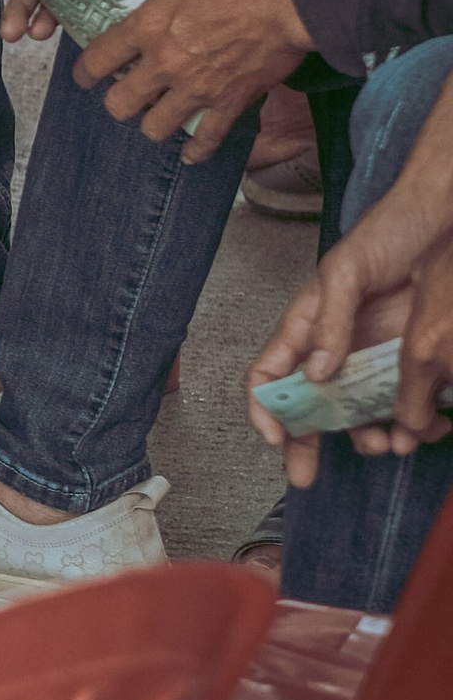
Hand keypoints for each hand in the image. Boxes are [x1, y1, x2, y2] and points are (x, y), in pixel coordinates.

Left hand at [70, 0, 309, 151]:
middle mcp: (164, 64)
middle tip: (126, 92)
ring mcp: (196, 88)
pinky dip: (197, 150)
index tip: (86, 74)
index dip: (85, 71)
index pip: (98, 59)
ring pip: (155, 128)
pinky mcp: (230, 103)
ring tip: (159, 113)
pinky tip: (192, 151)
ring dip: (153, 122)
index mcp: (148, 26)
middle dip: (117, 101)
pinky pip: (206, 140)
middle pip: (119, 104)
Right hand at [248, 174, 452, 479]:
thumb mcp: (346, 271)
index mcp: (305, 326)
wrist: (441, 221)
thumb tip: (316, 372)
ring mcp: (370, 358)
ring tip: (387, 444)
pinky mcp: (407, 363)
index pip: (268, 375)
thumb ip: (327, 320)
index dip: (264, 408)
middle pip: (306, 406)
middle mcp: (333, 349)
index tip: (275, 436)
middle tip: (304, 478)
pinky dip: (408, 423)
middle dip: (302, 445)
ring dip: (365, 436)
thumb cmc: (386, 232)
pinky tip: (421, 428)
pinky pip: (400, 403)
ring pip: (356, 414)